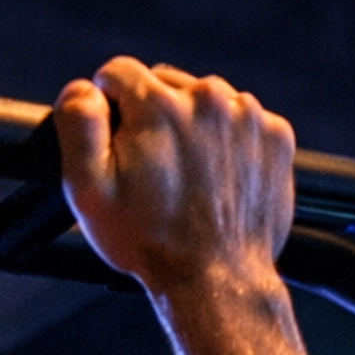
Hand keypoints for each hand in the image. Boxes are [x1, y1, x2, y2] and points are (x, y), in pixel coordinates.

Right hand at [54, 57, 293, 292]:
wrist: (216, 281)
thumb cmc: (151, 243)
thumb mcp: (90, 191)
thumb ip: (78, 126)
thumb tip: (83, 90)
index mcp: (158, 105)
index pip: (119, 73)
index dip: (110, 106)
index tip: (117, 140)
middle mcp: (207, 98)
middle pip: (166, 83)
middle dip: (155, 117)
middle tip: (154, 171)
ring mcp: (247, 115)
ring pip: (207, 103)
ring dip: (194, 129)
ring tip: (189, 180)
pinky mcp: (275, 136)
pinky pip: (243, 123)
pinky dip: (230, 144)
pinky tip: (218, 180)